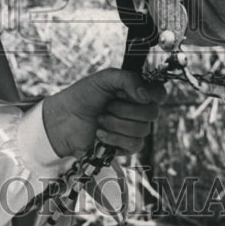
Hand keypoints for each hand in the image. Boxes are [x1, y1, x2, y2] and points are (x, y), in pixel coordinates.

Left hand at [42, 69, 166, 158]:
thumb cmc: (83, 95)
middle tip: (108, 106)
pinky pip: (134, 144)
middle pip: (152, 113)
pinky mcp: (125, 146)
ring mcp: (132, 129)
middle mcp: (137, 110)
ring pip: (143, 130)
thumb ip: (128, 79)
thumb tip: (145, 95)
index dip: (152, 95)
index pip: (159, 93)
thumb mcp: (105, 79)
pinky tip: (101, 133)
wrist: (65, 118)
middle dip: (125, 109)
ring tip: (100, 119)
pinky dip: (115, 137)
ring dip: (117, 124)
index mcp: (135, 92)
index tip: (136, 94)